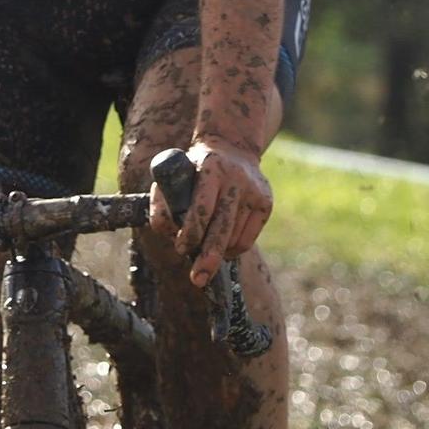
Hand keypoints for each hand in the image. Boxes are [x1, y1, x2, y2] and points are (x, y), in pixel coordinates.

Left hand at [148, 139, 271, 287]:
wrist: (232, 148)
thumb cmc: (193, 169)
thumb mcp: (174, 175)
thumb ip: (162, 202)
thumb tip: (169, 234)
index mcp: (210, 168)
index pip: (202, 208)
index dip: (191, 233)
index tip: (181, 248)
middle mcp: (236, 179)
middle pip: (222, 227)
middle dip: (208, 257)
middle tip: (198, 280)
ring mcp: (255, 192)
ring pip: (235, 238)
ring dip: (217, 252)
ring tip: (206, 249)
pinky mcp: (266, 203)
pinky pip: (247, 240)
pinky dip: (232, 249)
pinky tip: (222, 244)